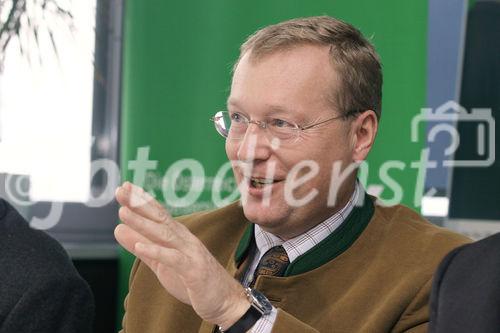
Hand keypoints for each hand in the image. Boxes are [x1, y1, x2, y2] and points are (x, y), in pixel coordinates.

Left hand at [114, 182, 249, 327]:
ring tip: (123, 213)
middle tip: (121, 190)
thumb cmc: (193, 280)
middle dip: (139, 204)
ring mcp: (190, 253)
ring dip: (143, 223)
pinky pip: (173, 259)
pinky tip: (139, 247)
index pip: (157, 214)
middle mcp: (184, 239)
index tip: (124, 187)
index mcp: (177, 236)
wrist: (225, 300)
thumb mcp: (161, 263)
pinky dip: (156, 251)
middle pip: (160, 218)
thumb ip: (142, 247)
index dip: (141, 200)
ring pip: (164, 235)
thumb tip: (119, 229)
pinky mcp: (193, 270)